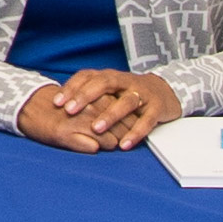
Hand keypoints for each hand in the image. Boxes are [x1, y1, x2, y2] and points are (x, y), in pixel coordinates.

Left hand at [34, 69, 180, 151]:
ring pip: (126, 102)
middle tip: (70, 111)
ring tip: (96, 128)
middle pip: (105, 83)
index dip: (72, 88)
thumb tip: (59, 104)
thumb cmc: (129, 92)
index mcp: (111, 76)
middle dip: (86, 96)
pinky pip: (147, 120)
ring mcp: (142, 94)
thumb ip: (90, 93)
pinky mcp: (157, 107)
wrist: (165, 91)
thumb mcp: (110, 89)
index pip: (88, 77)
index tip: (56, 102)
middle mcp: (126, 81)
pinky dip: (136, 133)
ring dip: (110, 115)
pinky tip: (124, 145)